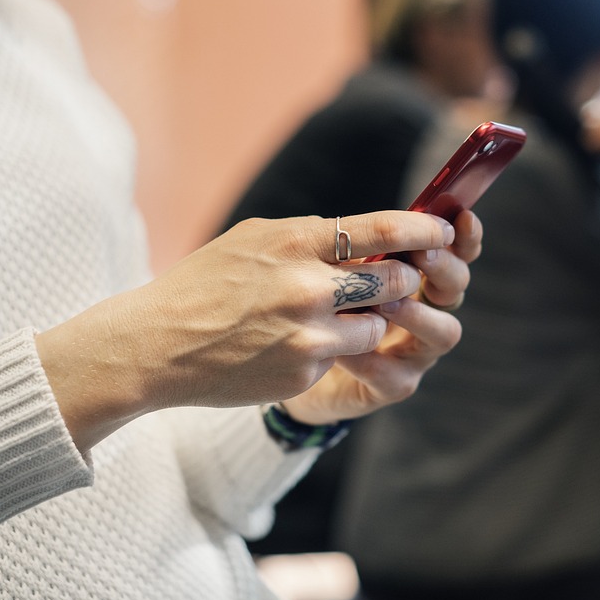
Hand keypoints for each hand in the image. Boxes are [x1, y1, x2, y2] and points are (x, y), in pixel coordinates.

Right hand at [36, 211, 459, 452]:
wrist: (156, 345)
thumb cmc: (204, 284)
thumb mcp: (253, 240)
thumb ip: (308, 237)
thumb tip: (361, 237)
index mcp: (296, 241)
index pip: (383, 229)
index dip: (423, 230)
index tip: (443, 231)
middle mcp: (308, 285)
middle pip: (394, 280)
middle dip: (404, 281)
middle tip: (399, 281)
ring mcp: (308, 332)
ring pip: (376, 326)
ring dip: (368, 323)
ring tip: (332, 318)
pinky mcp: (304, 370)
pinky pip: (342, 357)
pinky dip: (329, 351)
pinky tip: (290, 346)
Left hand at [282, 208, 479, 423]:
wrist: (299, 363)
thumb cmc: (323, 304)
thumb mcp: (341, 269)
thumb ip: (363, 249)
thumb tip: (368, 222)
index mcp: (420, 277)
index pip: (456, 253)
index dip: (466, 238)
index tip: (461, 219)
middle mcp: (428, 313)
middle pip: (457, 288)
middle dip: (444, 269)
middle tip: (420, 255)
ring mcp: (415, 352)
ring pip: (444, 334)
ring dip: (419, 314)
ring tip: (384, 303)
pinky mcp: (392, 386)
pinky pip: (394, 376)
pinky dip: (370, 360)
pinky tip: (341, 349)